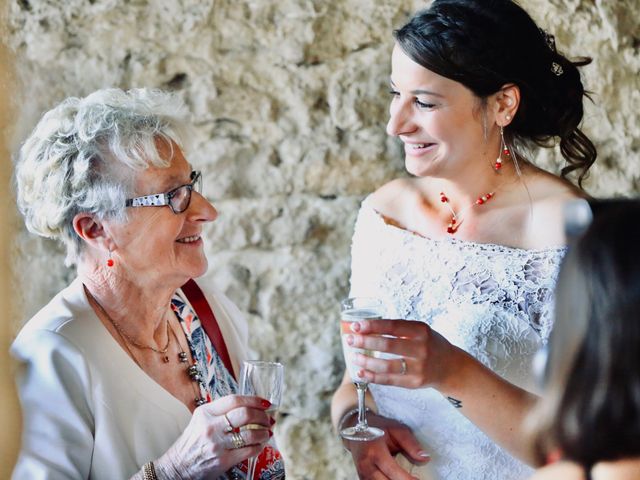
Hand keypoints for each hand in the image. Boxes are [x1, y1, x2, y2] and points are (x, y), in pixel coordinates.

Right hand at [155, 395, 273, 479]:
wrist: (177, 467)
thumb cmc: (192, 442)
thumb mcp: (200, 420)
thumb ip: (220, 411)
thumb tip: (248, 405)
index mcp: (206, 412)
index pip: (235, 400)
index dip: (254, 399)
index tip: (265, 402)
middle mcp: (211, 426)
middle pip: (245, 414)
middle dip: (262, 416)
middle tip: (268, 418)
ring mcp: (217, 444)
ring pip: (251, 433)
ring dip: (264, 432)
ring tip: (267, 432)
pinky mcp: (223, 460)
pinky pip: (249, 450)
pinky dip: (259, 446)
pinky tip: (260, 444)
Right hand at [344, 412, 428, 479]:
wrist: (356, 428)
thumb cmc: (379, 428)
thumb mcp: (396, 429)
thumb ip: (410, 444)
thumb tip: (425, 458)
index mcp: (375, 451)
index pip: (392, 471)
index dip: (407, 479)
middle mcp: (366, 464)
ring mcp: (362, 472)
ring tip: (406, 479)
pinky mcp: (362, 477)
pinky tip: (395, 479)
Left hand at [347, 319, 456, 389]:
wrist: (451, 367)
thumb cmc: (429, 344)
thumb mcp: (420, 330)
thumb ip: (398, 329)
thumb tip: (364, 327)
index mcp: (421, 331)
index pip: (393, 326)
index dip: (372, 326)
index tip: (356, 325)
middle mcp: (421, 349)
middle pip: (388, 346)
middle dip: (365, 342)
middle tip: (349, 340)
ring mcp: (419, 367)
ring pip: (386, 366)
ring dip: (366, 362)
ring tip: (353, 356)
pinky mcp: (414, 383)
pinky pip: (389, 380)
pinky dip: (372, 377)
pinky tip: (360, 372)